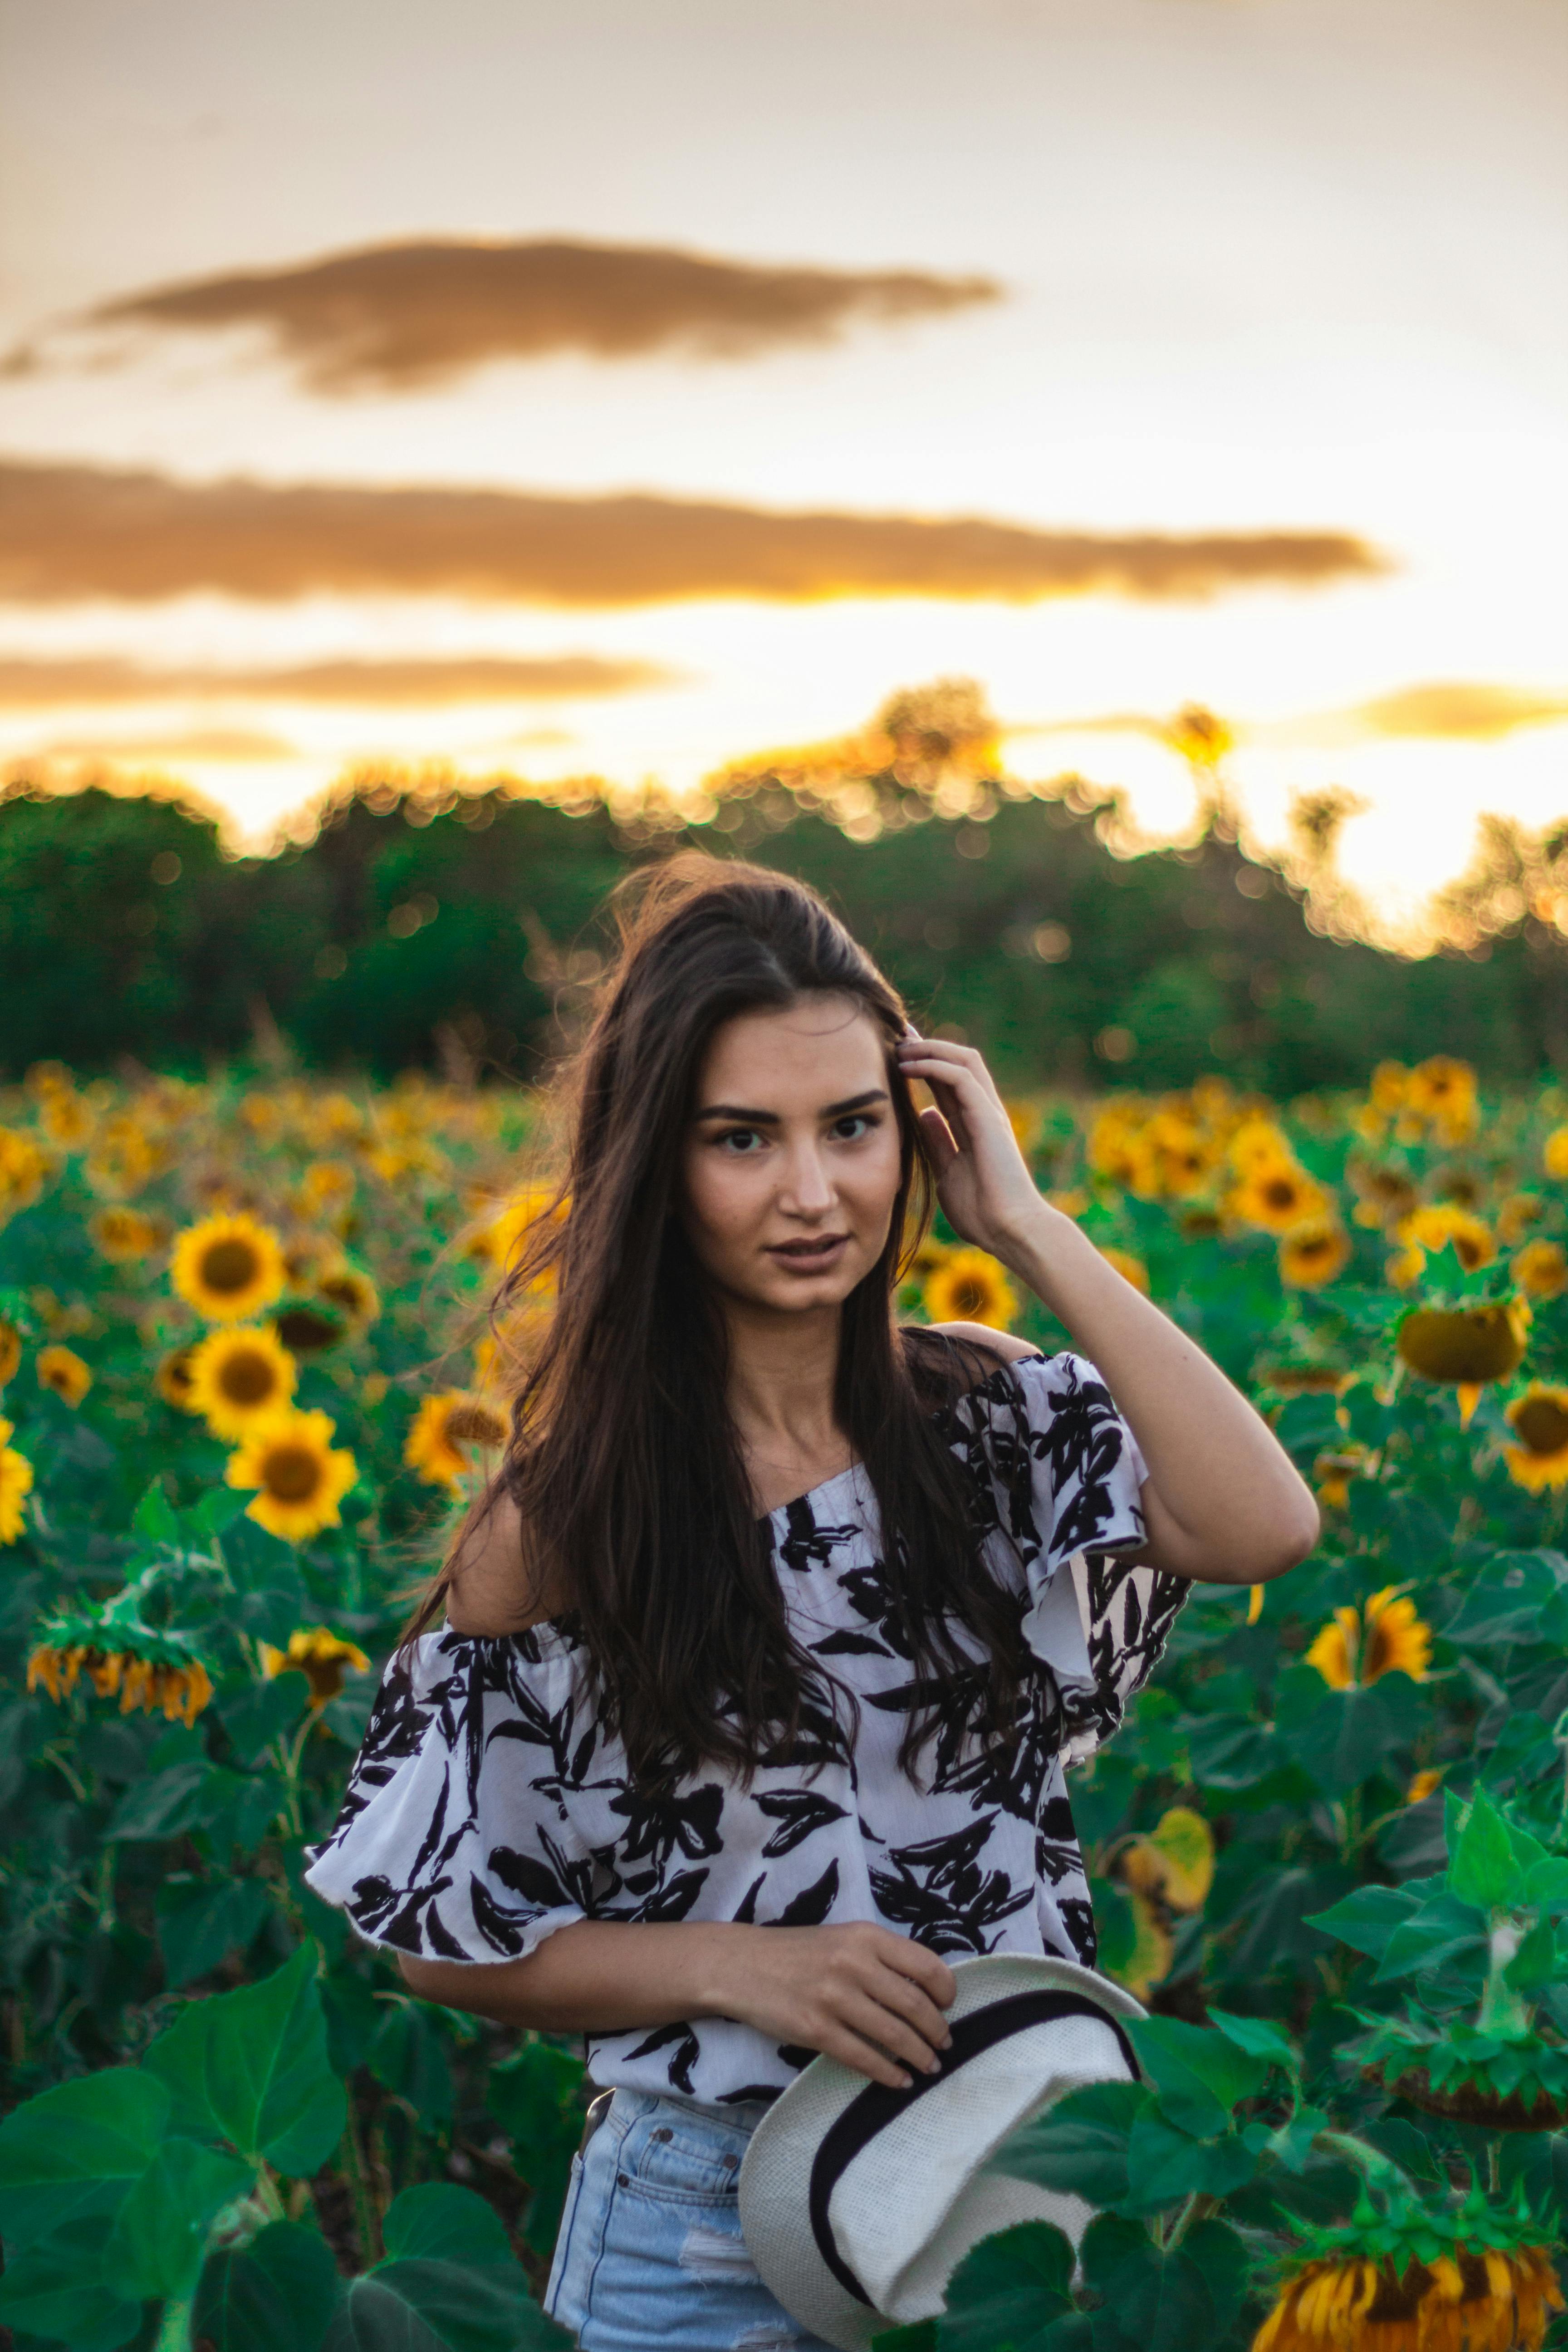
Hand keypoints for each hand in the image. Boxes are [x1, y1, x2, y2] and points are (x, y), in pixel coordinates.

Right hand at [711, 1923, 955, 2088]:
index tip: (949, 2007)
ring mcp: (834, 1998)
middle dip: (937, 2031)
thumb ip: (880, 1957)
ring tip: (930, 2066)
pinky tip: (900, 2081)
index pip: (926, 1965)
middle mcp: (854, 1963)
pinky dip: (888, 2074)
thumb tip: (925, 1991)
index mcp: (865, 1936)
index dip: (946, 1992)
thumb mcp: (843, 1939)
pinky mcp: (815, 2030)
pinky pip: (864, 2058)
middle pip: (915, 2005)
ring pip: (894, 2035)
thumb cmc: (797, 1953)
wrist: (741, 1965)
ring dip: (920, 2056)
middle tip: (945, 2044)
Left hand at [896, 1030, 1045, 1259]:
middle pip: (957, 1062)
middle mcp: (983, 1113)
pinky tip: (909, 1064)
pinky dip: (935, 1066)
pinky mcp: (989, 1118)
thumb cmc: (982, 1212)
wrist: (1009, 1231)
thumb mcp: (947, 1171)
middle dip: (927, 1045)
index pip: (947, 1082)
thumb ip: (938, 1142)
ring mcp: (988, 1113)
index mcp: (973, 1125)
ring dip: (930, 1049)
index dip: (923, 1063)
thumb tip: (923, 1113)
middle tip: (896, 1035)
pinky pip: (962, 1078)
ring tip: (900, 1046)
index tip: (894, 1052)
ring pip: (964, 1060)